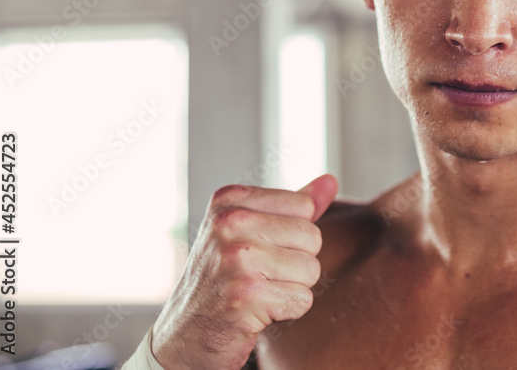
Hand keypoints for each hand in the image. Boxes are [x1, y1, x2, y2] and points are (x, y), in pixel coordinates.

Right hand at [150, 174, 337, 369]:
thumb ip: (293, 205)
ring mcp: (236, 259)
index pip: (304, 207)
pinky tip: (257, 311)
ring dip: (292, 288)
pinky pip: (303, 299)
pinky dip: (287, 311)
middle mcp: (229, 223)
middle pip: (312, 238)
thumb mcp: (251, 231)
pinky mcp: (246, 295)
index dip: (293, 236)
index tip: (260, 250)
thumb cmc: (225, 278)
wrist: (185, 334)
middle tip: (260, 276)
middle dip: (296, 263)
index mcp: (230, 200)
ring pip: (312, 269)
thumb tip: (331, 180)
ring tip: (259, 292)